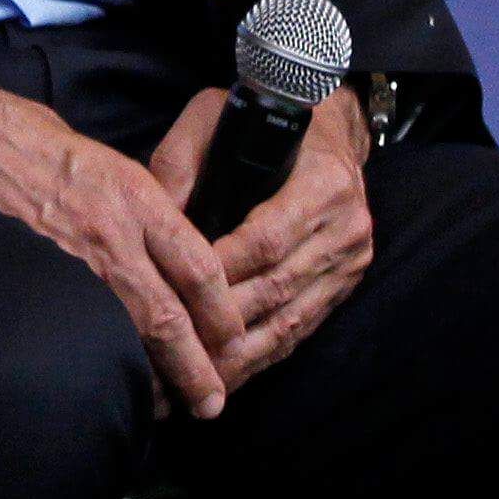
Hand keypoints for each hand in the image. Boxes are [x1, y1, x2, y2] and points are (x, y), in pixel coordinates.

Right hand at [0, 72, 243, 417]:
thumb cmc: (46, 151)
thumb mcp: (115, 168)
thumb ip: (150, 215)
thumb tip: (181, 265)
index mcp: (138, 198)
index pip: (199, 267)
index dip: (222, 311)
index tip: (234, 338)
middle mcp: (112, 234)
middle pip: (168, 317)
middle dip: (195, 366)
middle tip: (212, 400)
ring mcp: (73, 263)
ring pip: (127, 333)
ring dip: (154, 375)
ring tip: (171, 406)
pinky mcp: (39, 280)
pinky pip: (82, 332)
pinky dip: (103, 362)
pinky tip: (113, 384)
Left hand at [148, 85, 374, 390]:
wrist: (328, 127)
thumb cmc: (261, 123)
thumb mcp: (213, 117)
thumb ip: (179, 161)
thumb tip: (147, 215)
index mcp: (323, 183)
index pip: (266, 241)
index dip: (221, 274)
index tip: (176, 298)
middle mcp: (345, 226)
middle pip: (277, 288)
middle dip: (225, 327)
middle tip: (177, 356)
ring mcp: (351, 259)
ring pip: (291, 318)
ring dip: (244, 355)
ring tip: (199, 381)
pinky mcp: (346, 282)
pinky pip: (303, 326)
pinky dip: (266, 353)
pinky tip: (232, 373)